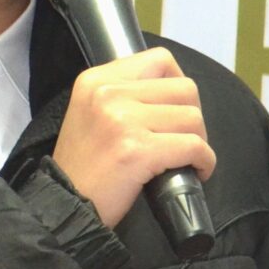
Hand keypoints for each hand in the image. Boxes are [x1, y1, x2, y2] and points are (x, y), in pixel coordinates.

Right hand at [51, 47, 215, 227]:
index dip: (178, 84)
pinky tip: (197, 172)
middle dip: (193, 117)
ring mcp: (123, 120)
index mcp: (96, 80)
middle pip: (184, 89)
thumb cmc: (84, 167)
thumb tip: (172, 91)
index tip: (175, 110)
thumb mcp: (91, 113)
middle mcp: (108, 93)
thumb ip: (123, 95)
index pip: (160, 59)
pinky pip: (193, 146)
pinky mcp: (138, 150)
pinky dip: (204, 161)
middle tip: (182, 140)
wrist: (65, 208)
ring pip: (192, 118)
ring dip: (199, 141)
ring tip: (185, 159)